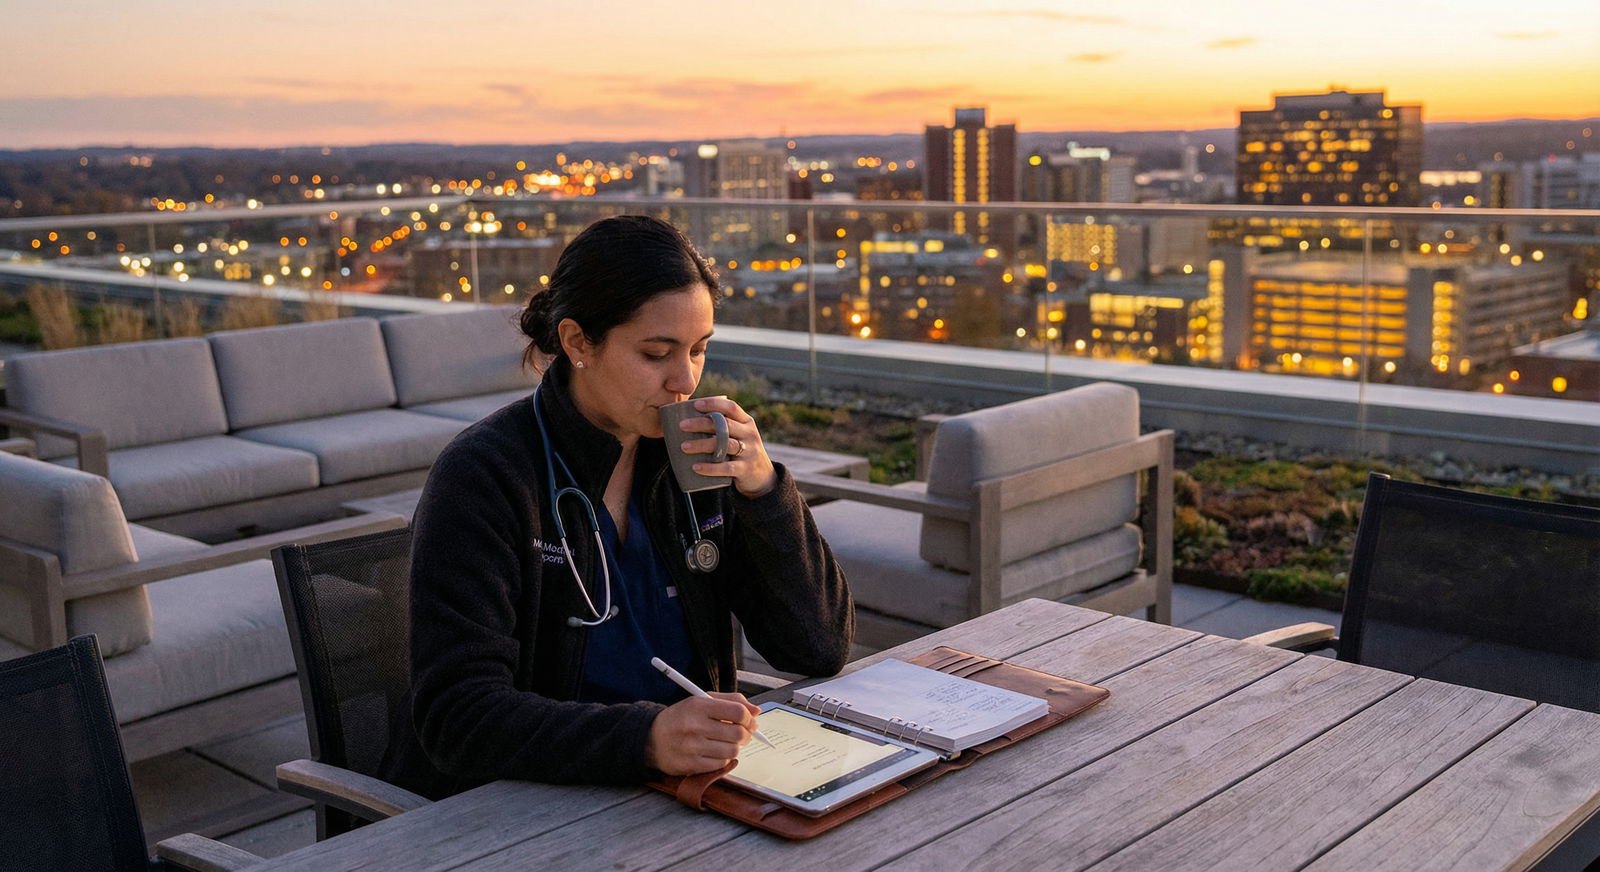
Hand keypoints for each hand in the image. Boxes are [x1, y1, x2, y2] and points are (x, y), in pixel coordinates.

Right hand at [645, 692, 761, 774]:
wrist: (651, 739)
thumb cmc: (681, 718)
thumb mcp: (701, 701)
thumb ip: (731, 701)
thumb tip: (757, 711)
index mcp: (699, 705)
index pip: (738, 711)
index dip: (749, 718)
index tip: (750, 721)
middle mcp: (695, 726)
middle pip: (738, 733)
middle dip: (746, 734)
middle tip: (742, 734)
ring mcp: (693, 747)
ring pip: (733, 751)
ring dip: (734, 748)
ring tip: (726, 743)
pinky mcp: (691, 765)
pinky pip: (721, 764)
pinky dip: (723, 759)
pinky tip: (714, 752)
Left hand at [681, 396, 777, 496]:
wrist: (761, 477)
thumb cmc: (741, 451)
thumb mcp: (738, 435)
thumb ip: (722, 426)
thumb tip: (688, 418)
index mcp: (746, 422)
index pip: (731, 408)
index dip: (714, 404)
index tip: (695, 405)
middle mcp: (749, 434)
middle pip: (725, 425)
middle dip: (702, 424)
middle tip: (682, 425)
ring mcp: (749, 452)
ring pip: (725, 445)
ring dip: (702, 444)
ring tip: (684, 446)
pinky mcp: (745, 469)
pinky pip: (726, 467)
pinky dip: (710, 468)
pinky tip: (695, 467)